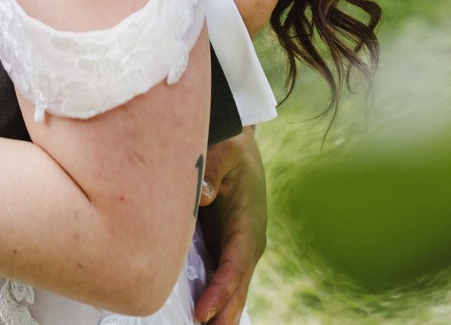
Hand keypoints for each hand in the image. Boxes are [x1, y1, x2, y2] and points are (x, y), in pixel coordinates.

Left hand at [195, 128, 266, 324]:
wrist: (238, 142)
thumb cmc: (230, 147)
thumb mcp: (223, 152)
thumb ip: (213, 174)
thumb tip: (204, 197)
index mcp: (248, 224)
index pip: (234, 266)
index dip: (219, 292)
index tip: (202, 313)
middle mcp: (247, 242)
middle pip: (236, 287)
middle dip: (223, 315)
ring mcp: (238, 247)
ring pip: (232, 288)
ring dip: (222, 313)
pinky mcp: (225, 245)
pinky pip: (222, 278)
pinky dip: (216, 299)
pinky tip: (204, 317)